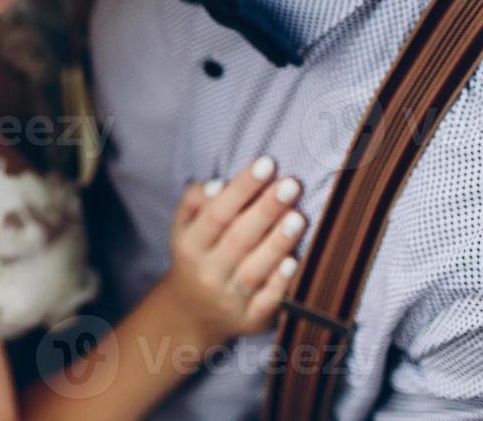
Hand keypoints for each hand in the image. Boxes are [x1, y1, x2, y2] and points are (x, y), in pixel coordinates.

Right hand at [163, 157, 306, 342]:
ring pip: (254, 270)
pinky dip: (281, 282)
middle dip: (266, 210)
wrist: (190, 313)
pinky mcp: (249, 320)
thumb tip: (217, 184)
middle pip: (238, 239)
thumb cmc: (195, 256)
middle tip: (291, 184)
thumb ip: (195, 201)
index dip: (241, 188)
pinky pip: (267, 301)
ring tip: (298, 217)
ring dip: (277, 243)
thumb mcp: (184, 228)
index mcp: (189, 245)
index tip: (266, 163)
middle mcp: (206, 272)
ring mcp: (228, 298)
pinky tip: (296, 261)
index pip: (216, 213)